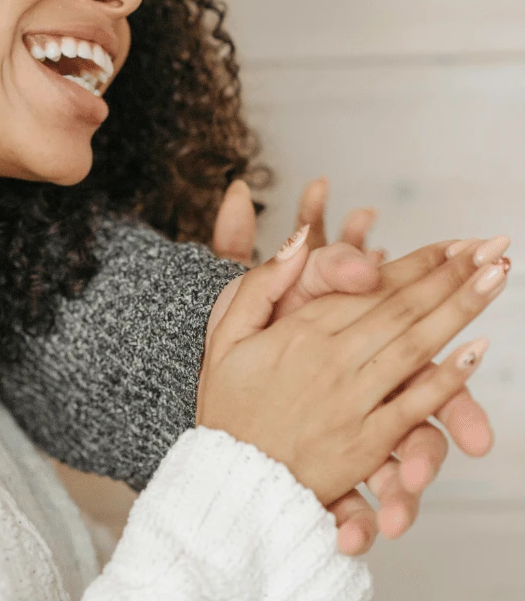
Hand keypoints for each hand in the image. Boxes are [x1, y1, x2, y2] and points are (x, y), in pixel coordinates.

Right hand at [209, 178, 495, 552]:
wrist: (227, 482)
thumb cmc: (229, 405)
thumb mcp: (227, 332)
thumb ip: (264, 282)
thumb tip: (301, 238)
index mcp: (302, 330)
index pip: (372, 286)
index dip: (418, 262)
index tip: (456, 242)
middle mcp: (332, 359)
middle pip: (402, 308)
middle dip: (451, 274)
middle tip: (492, 247)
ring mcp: (352, 401)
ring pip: (415, 347)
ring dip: (459, 309)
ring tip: (495, 278)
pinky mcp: (364, 443)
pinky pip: (412, 406)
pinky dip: (446, 379)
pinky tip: (476, 350)